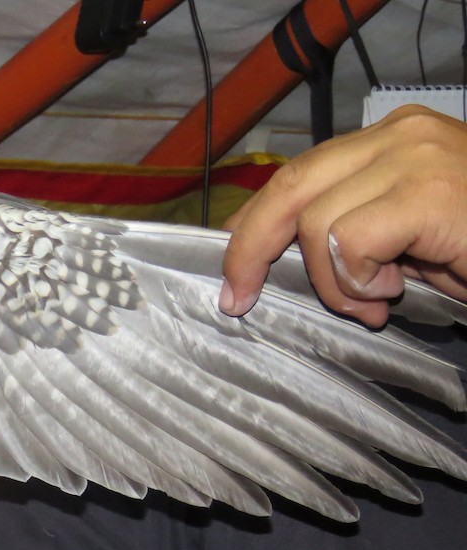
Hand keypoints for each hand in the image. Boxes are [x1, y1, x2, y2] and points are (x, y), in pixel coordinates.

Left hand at [221, 104, 466, 326]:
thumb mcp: (406, 241)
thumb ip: (351, 236)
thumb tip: (277, 259)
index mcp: (390, 141)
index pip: (298, 174)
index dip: (253, 223)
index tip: (233, 272)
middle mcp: (399, 135)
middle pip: (289, 185)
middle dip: (250, 247)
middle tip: (239, 297)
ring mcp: (416, 156)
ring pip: (316, 222)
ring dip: (331, 280)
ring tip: (374, 300)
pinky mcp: (429, 190)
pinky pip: (350, 239)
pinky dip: (355, 280)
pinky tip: (392, 293)